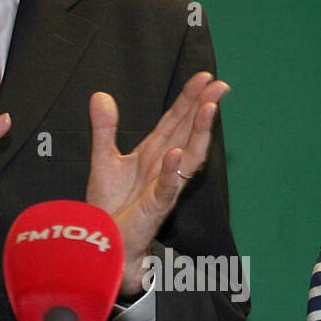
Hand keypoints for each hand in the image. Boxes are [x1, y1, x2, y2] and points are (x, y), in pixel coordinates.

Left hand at [86, 71, 228, 294]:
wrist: (105, 243)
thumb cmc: (110, 206)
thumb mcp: (104, 159)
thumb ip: (105, 128)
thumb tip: (100, 95)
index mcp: (153, 153)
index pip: (175, 121)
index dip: (188, 99)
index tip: (203, 76)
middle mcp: (164, 167)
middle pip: (188, 133)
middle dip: (203, 108)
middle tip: (220, 84)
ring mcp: (163, 187)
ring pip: (189, 157)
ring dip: (200, 134)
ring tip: (209, 109)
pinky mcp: (154, 208)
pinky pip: (167, 188)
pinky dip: (172, 171)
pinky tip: (176, 153)